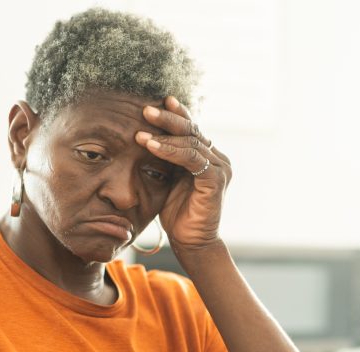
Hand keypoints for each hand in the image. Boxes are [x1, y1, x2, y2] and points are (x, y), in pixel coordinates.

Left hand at [135, 96, 231, 251]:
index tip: (158, 100)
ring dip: (163, 135)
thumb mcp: (167, 180)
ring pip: (190, 142)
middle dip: (168, 118)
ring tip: (140, 131)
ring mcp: (219, 168)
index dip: (176, 114)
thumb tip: (145, 137)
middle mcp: (217, 158)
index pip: (191, 129)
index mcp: (207, 156)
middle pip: (192, 130)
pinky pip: (191, 159)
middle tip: (145, 108)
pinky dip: (170, 151)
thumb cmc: (177, 214)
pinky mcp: (216, 180)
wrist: (191, 243)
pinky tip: (152, 146)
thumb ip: (165, 159)